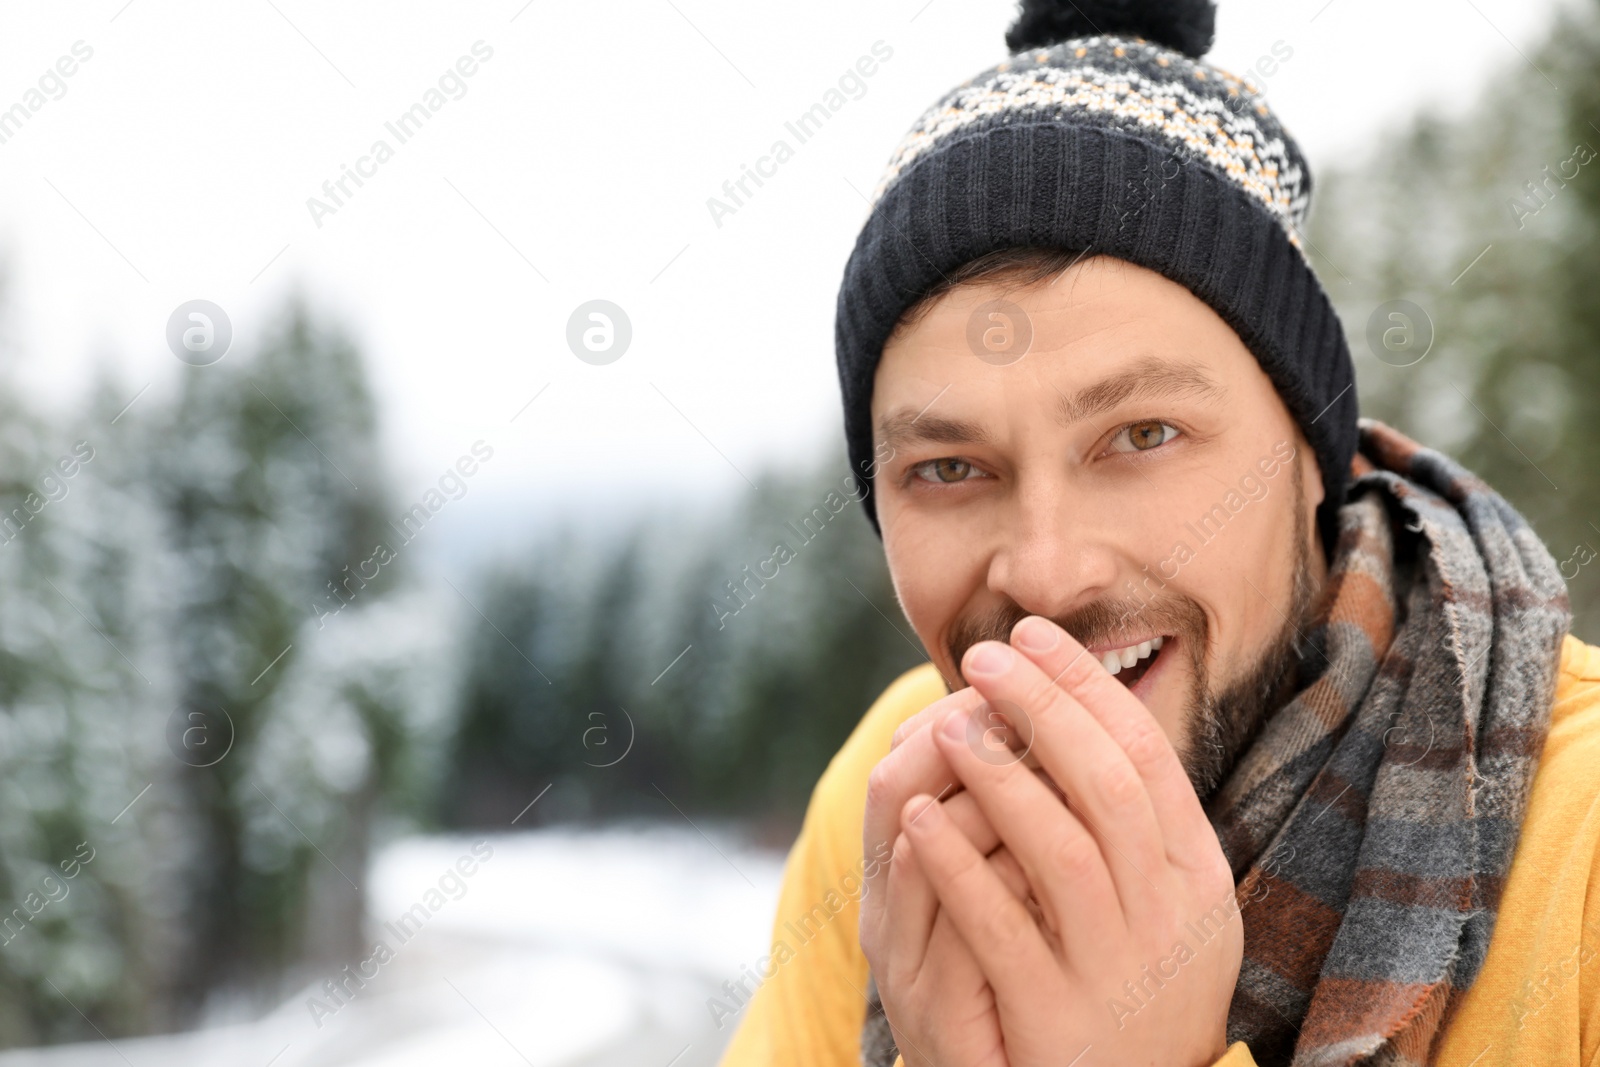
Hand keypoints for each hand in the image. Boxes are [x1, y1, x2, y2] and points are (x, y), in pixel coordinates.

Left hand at [896, 616, 1241, 1066]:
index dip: (1087, 687)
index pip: (1147, 755)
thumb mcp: (1159, 902)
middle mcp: (1168, 915)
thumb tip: (1077, 708)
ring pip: (1059, 847)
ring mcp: (1117, 968)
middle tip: (983, 657)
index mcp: (1194, 874)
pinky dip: (956, 866)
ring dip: (997, 775)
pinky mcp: (1056, 1015)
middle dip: (1042, 708)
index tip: (1033, 636)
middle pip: (1106, 783)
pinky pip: (1001, 926)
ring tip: (945, 725)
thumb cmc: (1132, 985)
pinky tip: (917, 822)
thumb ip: (1131, 822)